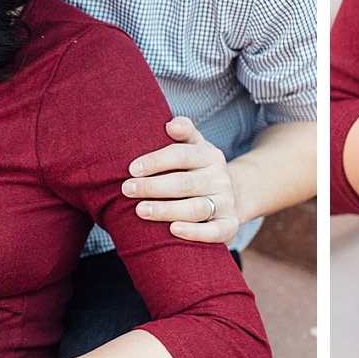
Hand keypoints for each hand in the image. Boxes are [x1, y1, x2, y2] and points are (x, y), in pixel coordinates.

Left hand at [123, 116, 239, 243]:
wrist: (231, 196)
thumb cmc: (199, 170)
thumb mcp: (195, 146)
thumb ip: (184, 130)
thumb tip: (170, 125)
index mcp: (210, 156)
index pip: (181, 155)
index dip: (156, 161)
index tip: (132, 169)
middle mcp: (220, 179)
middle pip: (185, 183)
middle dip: (153, 187)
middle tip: (127, 190)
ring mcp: (225, 203)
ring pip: (195, 208)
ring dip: (166, 210)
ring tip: (140, 210)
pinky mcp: (229, 226)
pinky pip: (213, 232)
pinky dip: (194, 232)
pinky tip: (172, 230)